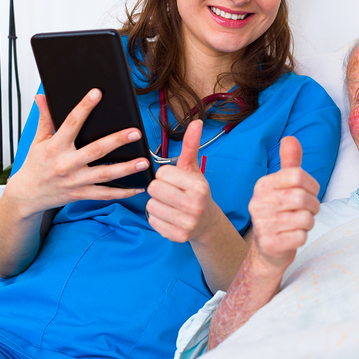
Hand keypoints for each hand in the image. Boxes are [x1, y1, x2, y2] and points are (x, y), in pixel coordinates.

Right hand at [5, 89, 148, 216]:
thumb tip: (43, 96)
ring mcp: (75, 181)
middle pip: (95, 150)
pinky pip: (105, 194)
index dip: (84, 107)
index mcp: (55, 147)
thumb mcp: (37, 140)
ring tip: (144, 161)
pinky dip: (123, 192)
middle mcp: (66, 164)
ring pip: (105, 174)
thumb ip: (45, 118)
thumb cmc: (35, 165)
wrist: (26, 196)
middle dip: (116, 141)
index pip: (71, 123)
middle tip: (135, 132)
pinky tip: (139, 186)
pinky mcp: (81, 194)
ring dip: (126, 168)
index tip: (97, 93)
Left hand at [146, 120, 219, 242]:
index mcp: (198, 186)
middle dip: (159, 189)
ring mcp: (187, 222)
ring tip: (170, 205)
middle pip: (154, 189)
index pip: (162, 173)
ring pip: (151, 206)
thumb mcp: (193, 168)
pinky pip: (152, 221)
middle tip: (170, 193)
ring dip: (157, 204)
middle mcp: (194, 205)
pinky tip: (170, 216)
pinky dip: (158, 218)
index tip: (175, 181)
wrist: (207, 222)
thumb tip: (196, 122)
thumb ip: (191, 145)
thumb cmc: (196, 191)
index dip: (165, 175)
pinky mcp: (178, 236)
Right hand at [247, 137, 319, 269]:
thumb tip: (289, 138)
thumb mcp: (284, 185)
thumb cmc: (281, 212)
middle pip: (302, 197)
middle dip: (313, 205)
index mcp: (262, 185)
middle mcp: (258, 203)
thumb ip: (289, 163)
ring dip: (309, 221)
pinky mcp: (270, 244)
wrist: (268, 249)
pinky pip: (301, 236)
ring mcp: (262, 225)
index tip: (311, 192)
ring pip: (305, 218)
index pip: (298, 175)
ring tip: (300, 222)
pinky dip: (303, 236)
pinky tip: (293, 235)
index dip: (312, 184)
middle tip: (309, 210)